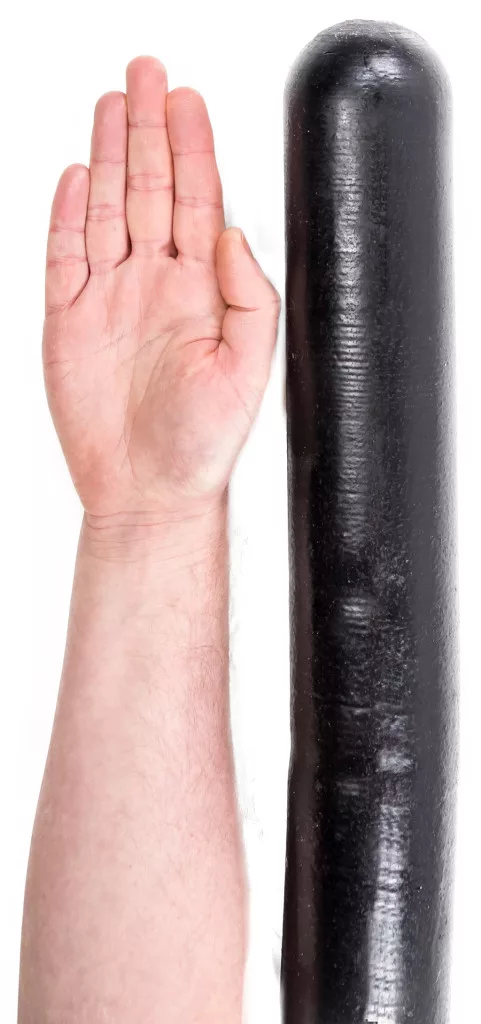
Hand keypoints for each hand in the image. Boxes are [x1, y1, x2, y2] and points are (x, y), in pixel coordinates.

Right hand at [44, 57, 279, 522]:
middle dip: (149, 130)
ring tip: (113, 105)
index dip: (193, 149)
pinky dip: (66, 215)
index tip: (188, 101)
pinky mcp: (68, 321)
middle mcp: (155, 285)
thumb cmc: (201, 443)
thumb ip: (247, 297)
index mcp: (200, 291)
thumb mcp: (248, 369)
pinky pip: (63, 255)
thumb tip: (230, 233)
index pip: (196, 202)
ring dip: (107, 156)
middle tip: (148, 74)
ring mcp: (108, 299)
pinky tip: (73, 176)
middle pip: (149, 189)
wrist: (148, 491)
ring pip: (105, 209)